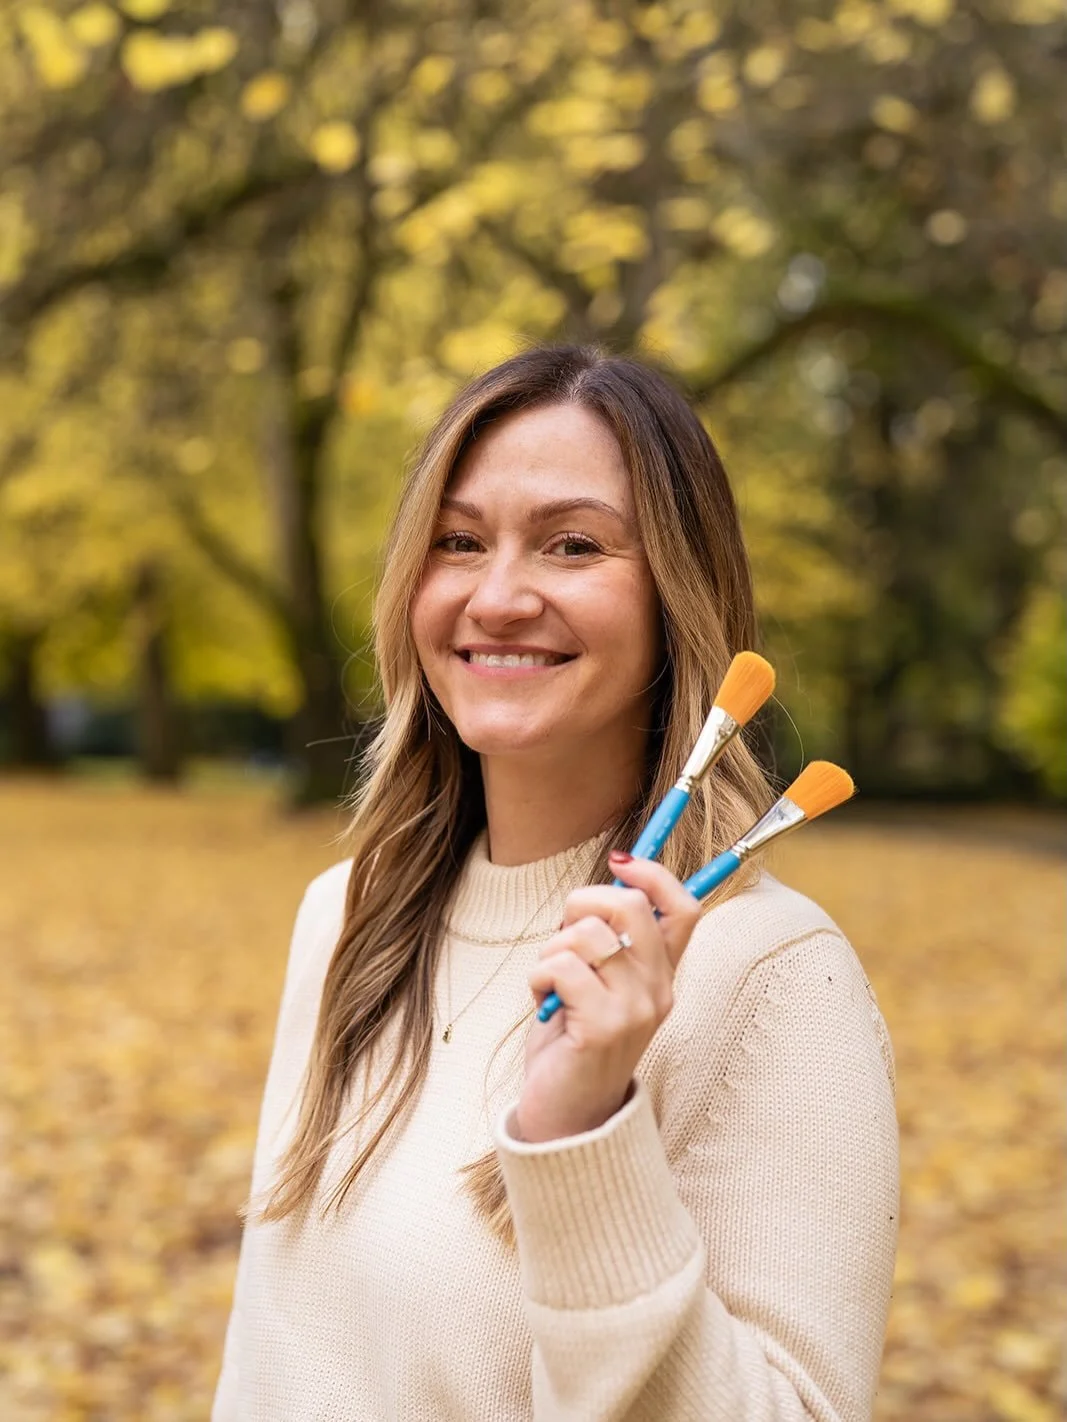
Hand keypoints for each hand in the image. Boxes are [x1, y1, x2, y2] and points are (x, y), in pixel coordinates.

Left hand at [515, 852, 701, 1143]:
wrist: (566, 1118)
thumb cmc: (574, 1043)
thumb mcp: (599, 985)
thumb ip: (608, 942)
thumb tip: (607, 881)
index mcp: (662, 977)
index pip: (685, 909)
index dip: (655, 874)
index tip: (620, 862)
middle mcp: (658, 991)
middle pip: (631, 907)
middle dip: (583, 901)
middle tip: (563, 929)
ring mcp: (635, 1011)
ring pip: (586, 935)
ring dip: (551, 948)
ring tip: (550, 981)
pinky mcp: (603, 1028)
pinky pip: (560, 966)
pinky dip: (539, 975)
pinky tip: (543, 1001)